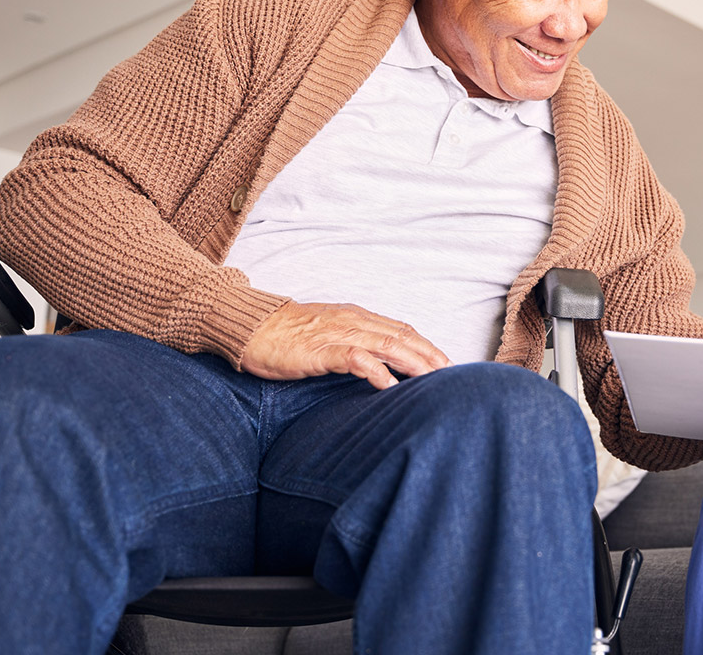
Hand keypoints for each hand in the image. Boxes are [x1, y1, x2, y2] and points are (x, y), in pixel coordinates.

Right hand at [240, 301, 451, 389]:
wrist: (250, 327)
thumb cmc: (286, 335)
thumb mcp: (328, 334)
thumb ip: (353, 344)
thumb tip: (380, 364)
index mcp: (357, 317)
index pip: (402, 330)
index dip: (427, 346)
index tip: (447, 364)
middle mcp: (353, 321)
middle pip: (402, 337)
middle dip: (430, 355)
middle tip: (453, 375)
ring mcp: (337, 334)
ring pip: (386, 345)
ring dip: (414, 362)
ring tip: (434, 379)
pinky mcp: (319, 350)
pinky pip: (354, 358)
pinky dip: (375, 371)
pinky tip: (390, 385)